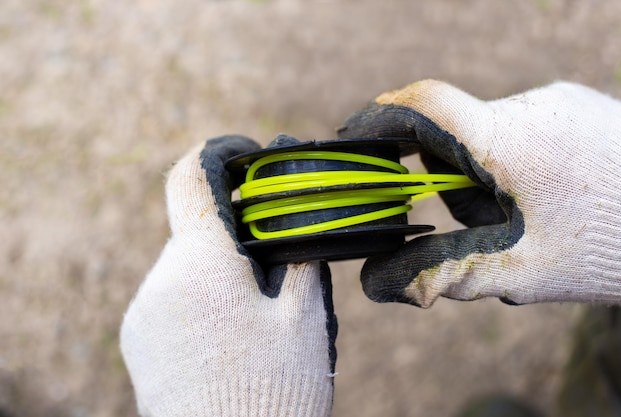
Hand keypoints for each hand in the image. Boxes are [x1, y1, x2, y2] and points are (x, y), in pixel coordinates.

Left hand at [120, 136, 336, 416]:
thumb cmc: (275, 390)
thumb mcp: (305, 316)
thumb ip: (297, 250)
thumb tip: (296, 203)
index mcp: (203, 264)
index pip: (192, 176)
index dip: (221, 153)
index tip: (248, 156)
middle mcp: (161, 279)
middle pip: (199, 228)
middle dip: (237, 234)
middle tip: (275, 268)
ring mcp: (143, 311)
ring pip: (187, 263)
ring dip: (219, 272)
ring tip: (253, 318)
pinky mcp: (137, 336)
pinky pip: (171, 294)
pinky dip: (200, 298)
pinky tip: (226, 336)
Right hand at [338, 80, 620, 306]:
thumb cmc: (611, 250)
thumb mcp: (521, 271)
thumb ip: (443, 272)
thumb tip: (379, 284)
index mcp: (511, 142)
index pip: (424, 105)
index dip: (377, 119)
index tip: (353, 141)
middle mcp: (532, 106)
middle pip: (454, 132)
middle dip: (449, 177)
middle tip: (482, 221)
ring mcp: (558, 100)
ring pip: (488, 132)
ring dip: (487, 172)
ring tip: (532, 214)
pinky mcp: (576, 103)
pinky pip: (520, 125)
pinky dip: (515, 159)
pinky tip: (553, 195)